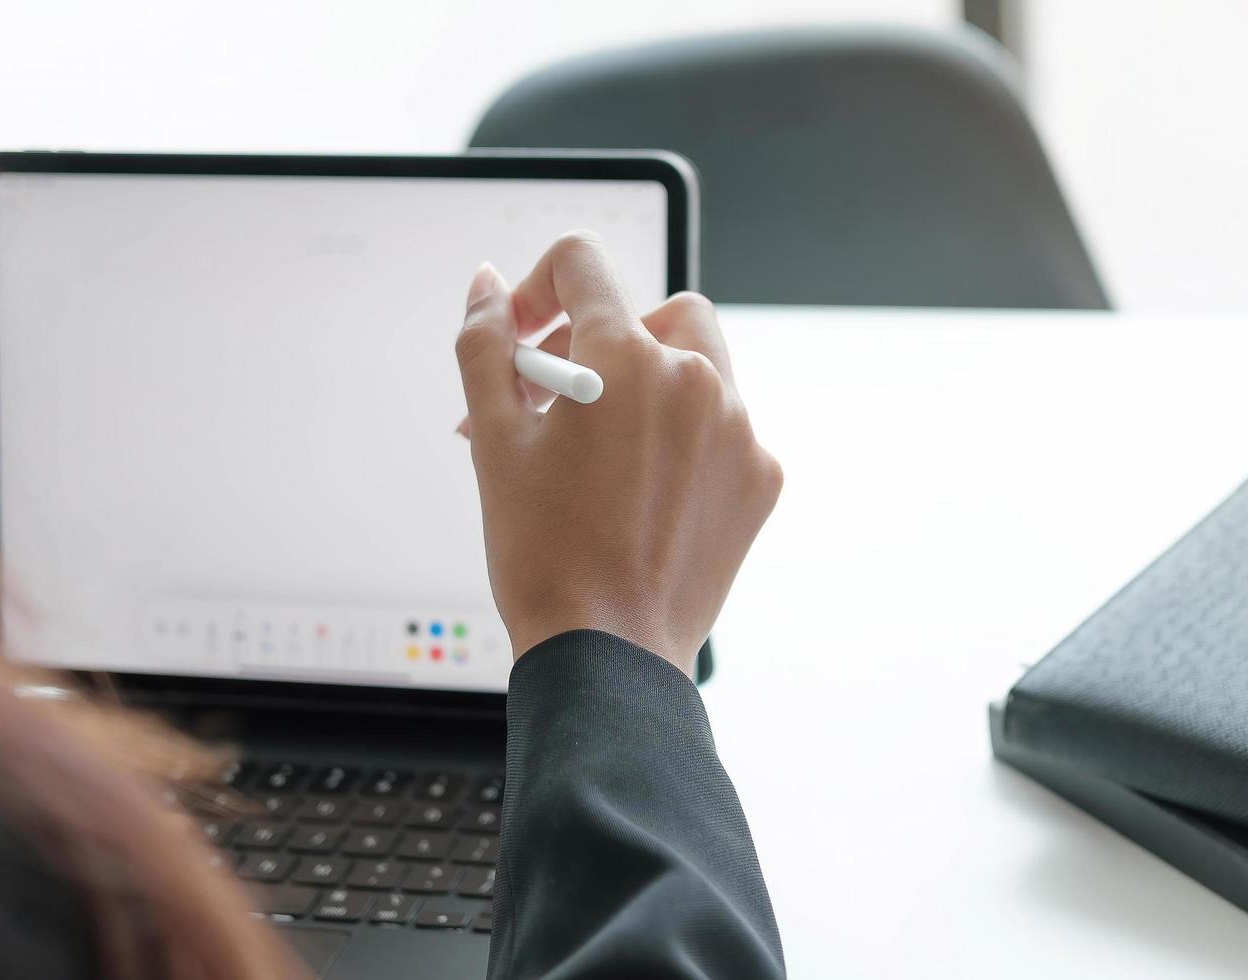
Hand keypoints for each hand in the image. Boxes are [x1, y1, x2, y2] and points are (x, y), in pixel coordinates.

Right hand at [454, 232, 781, 674]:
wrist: (609, 651)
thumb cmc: (545, 554)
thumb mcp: (493, 440)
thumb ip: (486, 345)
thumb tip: (488, 288)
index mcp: (627, 359)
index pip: (583, 263)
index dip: (538, 286)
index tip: (523, 335)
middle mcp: (697, 381)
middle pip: (654, 311)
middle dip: (600, 337)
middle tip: (555, 398)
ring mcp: (740, 430)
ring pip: (699, 365)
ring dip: (649, 382)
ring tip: (601, 442)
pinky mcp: (761, 477)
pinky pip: (725, 427)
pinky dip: (685, 439)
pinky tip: (642, 487)